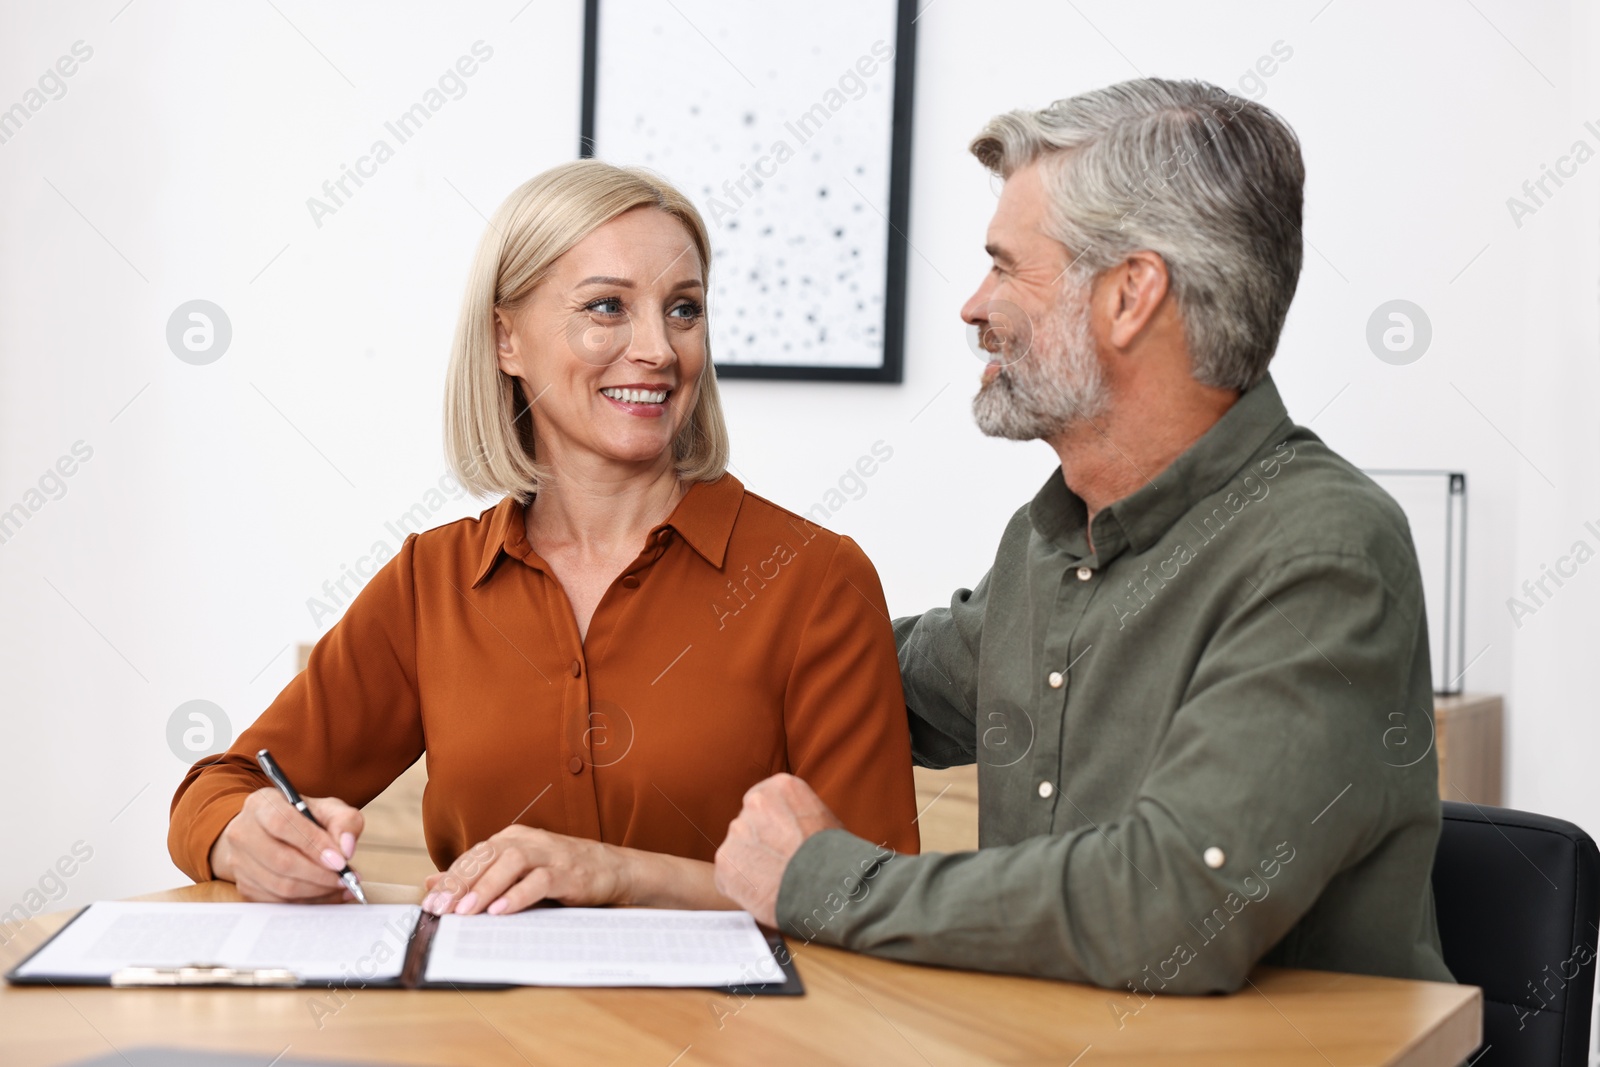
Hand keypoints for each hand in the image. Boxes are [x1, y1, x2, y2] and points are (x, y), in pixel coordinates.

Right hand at [209, 788, 363, 903]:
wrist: (273, 832)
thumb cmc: (303, 818)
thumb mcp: (328, 809)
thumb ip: (344, 821)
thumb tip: (346, 849)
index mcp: (261, 804)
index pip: (283, 824)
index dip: (313, 844)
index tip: (340, 861)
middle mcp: (242, 832)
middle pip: (280, 860)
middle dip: (319, 874)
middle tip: (346, 878)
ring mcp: (239, 861)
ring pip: (279, 885)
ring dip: (316, 891)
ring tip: (341, 886)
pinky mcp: (244, 885)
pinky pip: (277, 901)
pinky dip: (307, 902)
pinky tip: (327, 894)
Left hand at [421, 826, 630, 915]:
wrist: (611, 869)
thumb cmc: (559, 873)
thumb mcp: (515, 872)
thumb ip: (475, 876)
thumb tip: (431, 883)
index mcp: (511, 838)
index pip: (474, 856)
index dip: (450, 879)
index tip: (431, 903)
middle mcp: (528, 841)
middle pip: (487, 856)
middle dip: (461, 883)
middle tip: (441, 908)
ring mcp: (549, 855)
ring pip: (511, 863)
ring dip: (486, 888)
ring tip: (466, 911)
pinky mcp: (568, 872)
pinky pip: (540, 881)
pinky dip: (518, 895)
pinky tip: (501, 911)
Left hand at [714, 773, 843, 925]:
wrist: (829, 886)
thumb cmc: (836, 856)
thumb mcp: (823, 818)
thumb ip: (797, 815)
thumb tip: (791, 827)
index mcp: (780, 786)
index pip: (764, 801)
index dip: (772, 825)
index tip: (781, 841)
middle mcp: (754, 802)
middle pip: (748, 824)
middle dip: (759, 843)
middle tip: (778, 864)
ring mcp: (737, 831)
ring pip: (737, 850)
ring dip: (750, 865)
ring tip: (774, 882)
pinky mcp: (724, 862)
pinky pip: (728, 876)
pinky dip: (741, 888)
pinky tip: (763, 895)